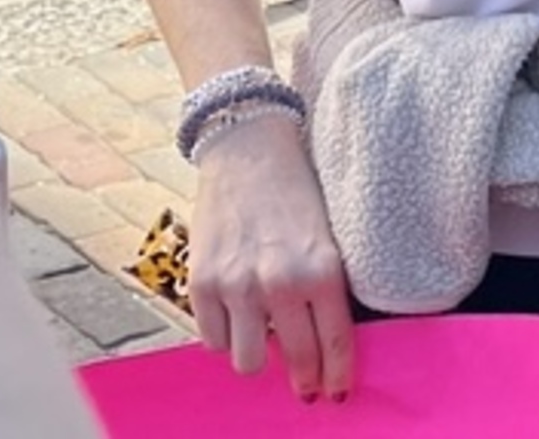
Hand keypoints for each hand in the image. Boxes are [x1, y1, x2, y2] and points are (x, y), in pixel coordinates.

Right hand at [188, 113, 354, 401]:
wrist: (248, 145)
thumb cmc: (295, 187)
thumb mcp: (327, 233)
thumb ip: (326, 286)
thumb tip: (326, 343)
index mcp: (321, 267)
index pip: (334, 343)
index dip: (336, 376)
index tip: (337, 394)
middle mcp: (280, 282)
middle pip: (295, 361)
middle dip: (303, 379)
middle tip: (306, 385)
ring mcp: (237, 286)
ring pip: (247, 363)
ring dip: (256, 352)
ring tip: (264, 333)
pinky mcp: (201, 283)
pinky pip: (212, 340)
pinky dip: (223, 332)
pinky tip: (234, 309)